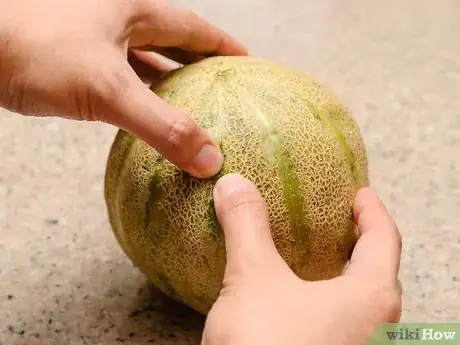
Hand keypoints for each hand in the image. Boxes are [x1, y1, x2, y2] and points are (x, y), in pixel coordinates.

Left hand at [0, 0, 246, 177]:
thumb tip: (209, 159)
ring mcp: (98, 42)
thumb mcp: (107, 89)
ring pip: (148, 62)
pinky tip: (149, 113)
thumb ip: (161, 125)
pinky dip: (142, 96)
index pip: (195, 28)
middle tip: (226, 87)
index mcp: (134, 11)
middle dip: (202, 63)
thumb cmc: (36, 50)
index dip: (224, 46)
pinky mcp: (79, 64)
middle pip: (174, 42)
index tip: (248, 65)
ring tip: (197, 105)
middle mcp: (119, 22)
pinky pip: (124, 80)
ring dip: (172, 81)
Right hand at [202, 174, 401, 344]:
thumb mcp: (252, 280)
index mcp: (372, 300)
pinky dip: (324, 304)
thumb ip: (246, 227)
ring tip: (316, 260)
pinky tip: (294, 304)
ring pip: (360, 305)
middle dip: (360, 244)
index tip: (360, 195)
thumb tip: (234, 184)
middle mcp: (377, 331)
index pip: (384, 240)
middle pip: (378, 274)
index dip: (372, 211)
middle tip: (339, 224)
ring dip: (342, 277)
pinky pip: (339, 327)